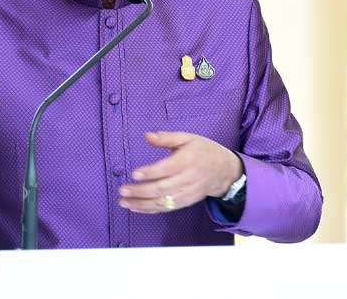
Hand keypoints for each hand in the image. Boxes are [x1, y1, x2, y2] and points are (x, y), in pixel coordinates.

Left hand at [118, 131, 242, 213]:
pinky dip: (150, 209)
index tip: (134, 174)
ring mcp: (187, 193)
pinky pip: (166, 208)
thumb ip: (167, 138)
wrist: (224, 171)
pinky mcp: (185, 202)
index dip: (150, 172)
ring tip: (124, 202)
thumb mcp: (188, 138)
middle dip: (140, 191)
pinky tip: (136, 208)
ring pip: (162, 201)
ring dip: (142, 204)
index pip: (167, 168)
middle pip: (162, 188)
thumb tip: (147, 136)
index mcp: (188, 160)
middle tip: (122, 191)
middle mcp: (187, 179)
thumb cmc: (204, 151)